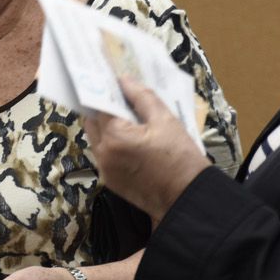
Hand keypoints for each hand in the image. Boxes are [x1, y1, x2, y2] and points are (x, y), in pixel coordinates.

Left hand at [86, 77, 208, 222]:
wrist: (187, 198)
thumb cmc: (181, 159)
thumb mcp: (166, 121)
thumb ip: (142, 97)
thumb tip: (125, 81)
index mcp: (114, 137)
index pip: (100, 106)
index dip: (107, 93)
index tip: (112, 83)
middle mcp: (103, 153)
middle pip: (93, 122)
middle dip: (104, 110)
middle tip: (122, 101)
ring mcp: (104, 169)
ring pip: (96, 139)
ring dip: (107, 128)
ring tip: (131, 122)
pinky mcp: (109, 180)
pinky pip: (103, 155)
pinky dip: (112, 145)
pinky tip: (132, 142)